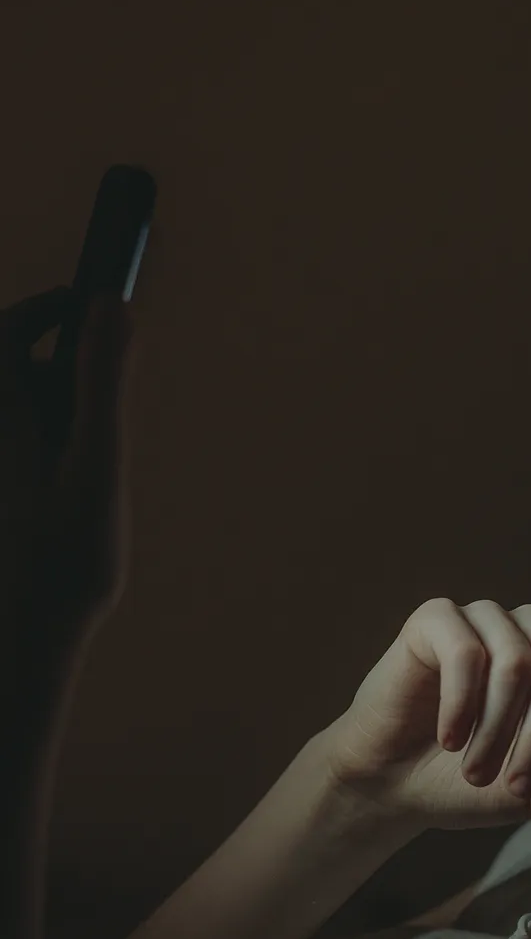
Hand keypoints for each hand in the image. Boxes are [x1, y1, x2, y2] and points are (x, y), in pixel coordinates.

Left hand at [0, 287, 134, 660]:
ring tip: (101, 458)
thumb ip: (102, 381)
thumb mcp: (96, 460)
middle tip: (112, 396)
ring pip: (32, 414)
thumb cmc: (63, 555)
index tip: (93, 303)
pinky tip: (86, 493)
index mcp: (6, 417)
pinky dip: (65, 448)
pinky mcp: (15, 497)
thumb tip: (111, 305)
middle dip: (68, 366)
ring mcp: (7, 468)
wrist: (29, 636)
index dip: (46, 308)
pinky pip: (37, 450)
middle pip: (22, 372)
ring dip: (69, 411)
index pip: (9, 334)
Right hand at [318, 590, 530, 829]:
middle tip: (514, 784)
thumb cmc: (465, 784)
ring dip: (497, 728)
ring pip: (517, 660)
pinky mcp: (436, 619)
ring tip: (474, 767)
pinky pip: (467, 653)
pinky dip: (461, 705)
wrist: (390, 785)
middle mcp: (528, 632)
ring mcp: (482, 621)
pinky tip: (446, 736)